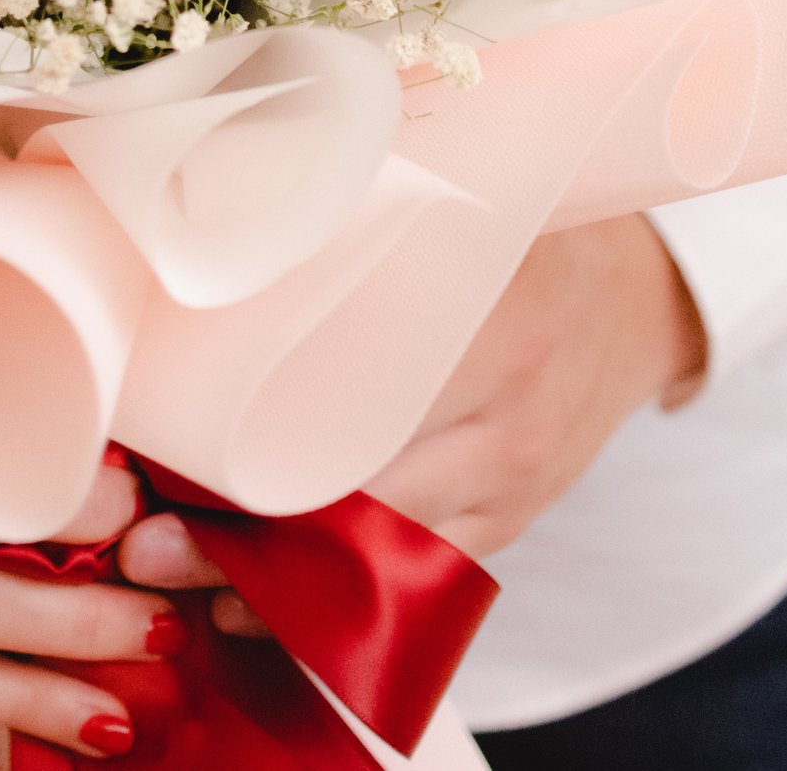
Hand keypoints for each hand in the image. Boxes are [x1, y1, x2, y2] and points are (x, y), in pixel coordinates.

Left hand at [118, 218, 707, 621]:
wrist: (642, 293)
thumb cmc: (527, 226)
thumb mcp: (466, 196)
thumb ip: (364, 204)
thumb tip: (221, 186)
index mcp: (493, 320)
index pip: (362, 409)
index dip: (258, 442)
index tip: (166, 451)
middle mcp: (506, 421)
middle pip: (360, 508)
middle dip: (245, 537)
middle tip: (144, 538)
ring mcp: (512, 488)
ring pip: (382, 566)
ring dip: (277, 584)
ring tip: (179, 576)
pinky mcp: (509, 529)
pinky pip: (415, 587)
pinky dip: (336, 596)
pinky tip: (257, 601)